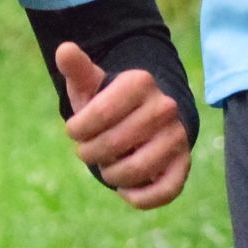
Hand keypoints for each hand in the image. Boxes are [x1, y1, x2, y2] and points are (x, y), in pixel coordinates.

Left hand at [57, 42, 189, 207]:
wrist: (142, 116)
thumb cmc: (107, 101)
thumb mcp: (90, 83)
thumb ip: (77, 68)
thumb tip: (64, 49)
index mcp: (140, 82)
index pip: (99, 113)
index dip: (77, 129)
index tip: (74, 130)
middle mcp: (165, 107)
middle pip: (114, 143)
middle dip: (90, 153)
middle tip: (87, 151)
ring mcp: (178, 136)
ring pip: (138, 169)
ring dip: (112, 176)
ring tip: (106, 167)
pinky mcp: (183, 164)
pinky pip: (165, 191)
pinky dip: (139, 198)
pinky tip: (125, 190)